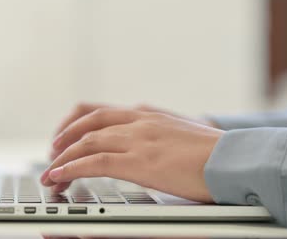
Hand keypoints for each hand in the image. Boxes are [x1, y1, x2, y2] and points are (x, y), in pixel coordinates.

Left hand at [40, 108, 223, 202]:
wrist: (235, 158)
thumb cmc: (214, 153)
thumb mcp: (180, 134)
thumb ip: (158, 135)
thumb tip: (148, 147)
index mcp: (147, 114)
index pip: (99, 111)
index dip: (75, 123)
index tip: (63, 135)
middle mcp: (138, 120)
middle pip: (87, 123)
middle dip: (64, 138)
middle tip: (52, 153)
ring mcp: (138, 138)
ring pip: (86, 142)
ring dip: (63, 157)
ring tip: (50, 171)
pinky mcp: (139, 161)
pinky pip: (94, 162)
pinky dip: (71, 168)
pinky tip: (60, 176)